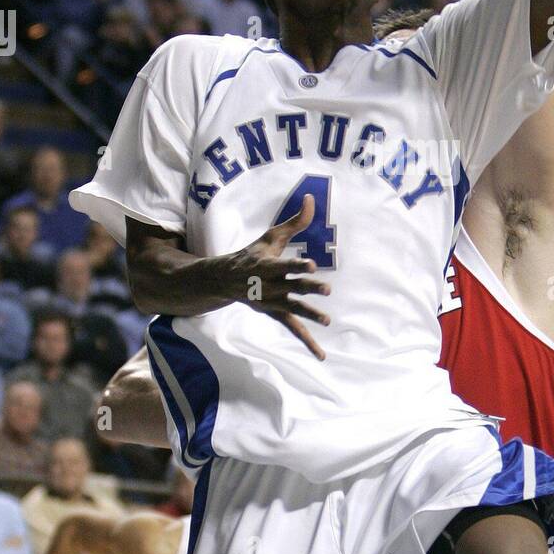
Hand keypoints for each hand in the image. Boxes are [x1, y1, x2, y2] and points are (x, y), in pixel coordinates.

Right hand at [227, 195, 330, 360]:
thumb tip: (310, 198)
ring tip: (327, 321)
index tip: (312, 265)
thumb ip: (295, 221)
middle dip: (309, 288)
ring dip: (311, 314)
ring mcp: (274, 303)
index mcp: (269, 266)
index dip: (298, 265)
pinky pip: (294, 330)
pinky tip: (321, 355)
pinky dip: (308, 342)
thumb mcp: (271, 237)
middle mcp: (271, 286)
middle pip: (293, 287)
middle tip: (327, 289)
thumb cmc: (254, 254)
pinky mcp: (277, 314)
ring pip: (294, 309)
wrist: (226, 280)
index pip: (286, 265)